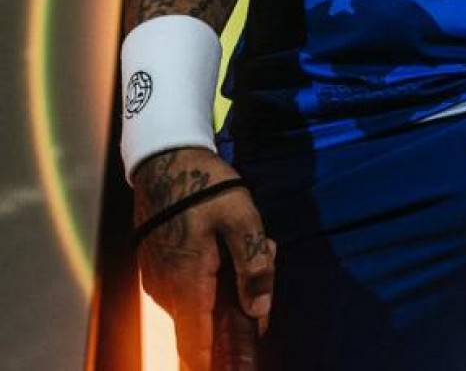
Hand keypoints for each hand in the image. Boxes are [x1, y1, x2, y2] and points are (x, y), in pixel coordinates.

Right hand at [134, 147, 274, 370]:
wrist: (165, 158)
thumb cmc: (205, 185)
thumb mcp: (241, 216)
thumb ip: (253, 264)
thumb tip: (261, 311)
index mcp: (187, 283)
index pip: (196, 344)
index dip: (213, 364)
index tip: (231, 370)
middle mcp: (166, 289)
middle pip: (206, 320)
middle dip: (239, 304)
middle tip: (266, 258)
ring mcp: (157, 279)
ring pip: (199, 300)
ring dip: (227, 283)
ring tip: (250, 241)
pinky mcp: (157, 266)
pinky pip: (188, 284)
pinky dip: (212, 273)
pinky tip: (228, 241)